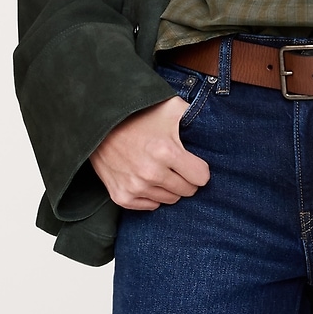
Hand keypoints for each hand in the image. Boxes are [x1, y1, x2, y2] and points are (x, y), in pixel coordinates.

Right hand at [90, 99, 209, 210]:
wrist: (97, 124)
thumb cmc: (136, 115)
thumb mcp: (169, 107)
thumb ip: (195, 114)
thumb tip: (215, 123)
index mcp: (166, 152)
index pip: (201, 177)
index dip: (199, 169)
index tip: (192, 162)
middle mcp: (151, 173)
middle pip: (187, 191)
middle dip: (186, 178)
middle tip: (176, 165)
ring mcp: (135, 187)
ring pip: (170, 200)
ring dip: (169, 187)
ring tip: (159, 169)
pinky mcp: (121, 196)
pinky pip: (150, 206)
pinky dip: (151, 195)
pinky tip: (145, 179)